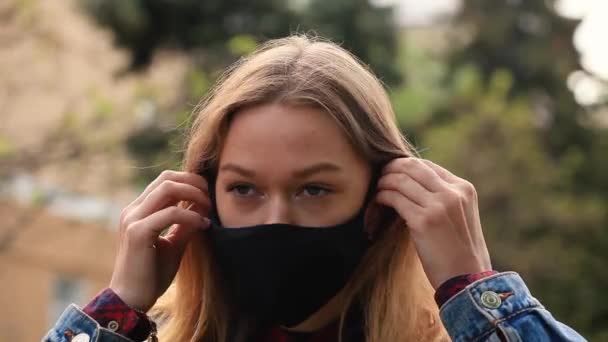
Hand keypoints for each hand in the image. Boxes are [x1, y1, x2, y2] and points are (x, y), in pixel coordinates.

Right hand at [109, 170, 210, 310]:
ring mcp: (133, 219)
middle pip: (167, 177)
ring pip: (168, 188)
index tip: (208, 196)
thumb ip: (185, 224)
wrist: (131, 300)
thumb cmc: (151, 274)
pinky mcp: (138, 232)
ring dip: (194, 194)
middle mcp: (133, 210)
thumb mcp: (173, 243)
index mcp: (139, 210)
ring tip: (208, 208)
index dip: (190, 182)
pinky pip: (171, 213)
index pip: (166, 181)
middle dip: (194, 182)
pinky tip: (203, 225)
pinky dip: (191, 215)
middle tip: (211, 198)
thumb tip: (203, 207)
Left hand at [375, 158, 491, 288]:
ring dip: (382, 185)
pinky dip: (380, 199)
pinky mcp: (424, 221)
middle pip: (411, 166)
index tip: (390, 176)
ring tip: (375, 196)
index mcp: (463, 188)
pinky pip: (393, 198)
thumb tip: (410, 184)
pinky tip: (376, 208)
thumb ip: (442, 197)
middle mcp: (452, 192)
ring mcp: (439, 205)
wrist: (467, 280)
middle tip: (378, 181)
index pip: (426, 165)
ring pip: (399, 180)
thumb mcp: (459, 216)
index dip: (403, 167)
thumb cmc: (458, 252)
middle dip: (389, 171)